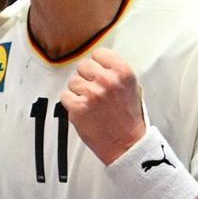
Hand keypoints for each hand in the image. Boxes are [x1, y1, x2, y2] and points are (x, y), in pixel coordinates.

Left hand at [60, 47, 145, 164]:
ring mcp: (91, 94)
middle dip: (86, 77)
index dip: (97, 64)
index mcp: (123, 73)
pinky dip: (71, 103)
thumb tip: (99, 62)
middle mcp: (107, 81)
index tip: (98, 71)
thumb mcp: (132, 88)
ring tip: (91, 103)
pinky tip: (84, 110)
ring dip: (78, 91)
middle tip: (94, 91)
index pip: (99, 53)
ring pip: (72, 81)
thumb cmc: (129, 119)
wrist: (127, 145)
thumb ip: (116, 72)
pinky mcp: (77, 107)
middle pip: (83, 66)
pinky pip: (65, 96)